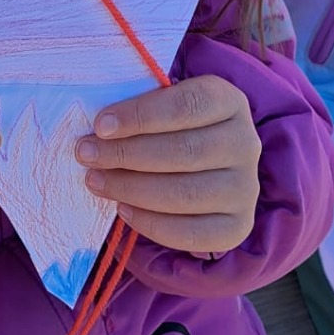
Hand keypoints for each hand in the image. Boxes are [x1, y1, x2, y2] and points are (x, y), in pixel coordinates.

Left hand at [75, 75, 260, 254]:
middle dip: (126, 154)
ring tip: (95, 180)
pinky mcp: (238, 225)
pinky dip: (151, 223)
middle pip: (183, 151)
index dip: (140, 116)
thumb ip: (140, 109)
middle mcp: (246, 143)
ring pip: (185, 193)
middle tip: (86, 154)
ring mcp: (246, 187)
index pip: (186, 106)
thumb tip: (99, 128)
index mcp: (228, 101)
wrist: (210, 164)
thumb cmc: (174, 126)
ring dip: (131, 188)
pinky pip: (193, 233)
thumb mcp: (164, 104)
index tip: (100, 125)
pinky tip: (122, 208)